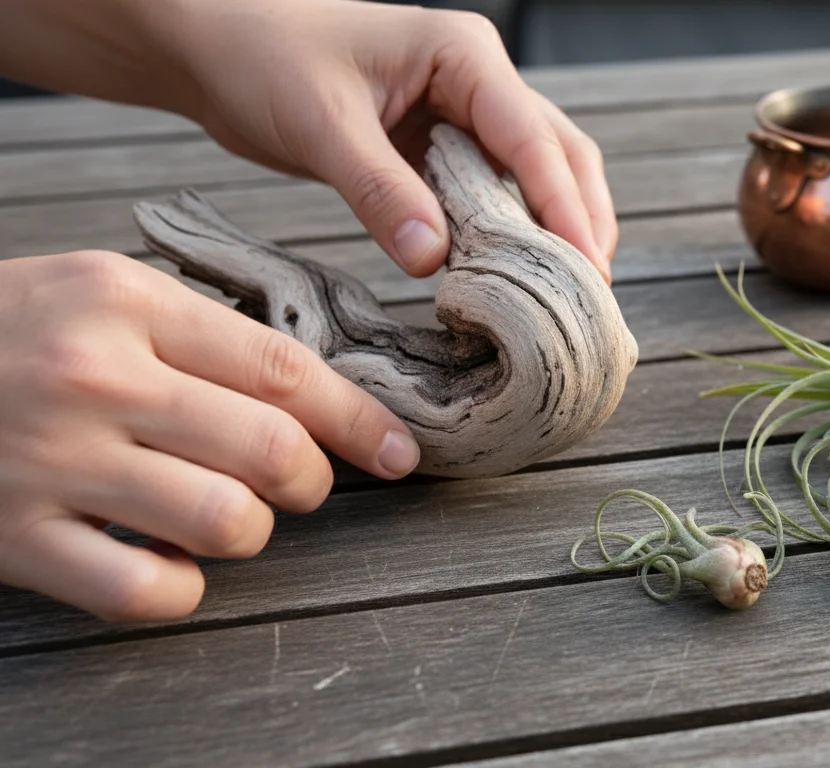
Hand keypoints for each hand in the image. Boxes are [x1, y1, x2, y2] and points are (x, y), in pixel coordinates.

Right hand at [0, 252, 419, 620]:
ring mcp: (50, 462)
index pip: (283, 370)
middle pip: (273, 449)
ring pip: (227, 523)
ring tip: (226, 514)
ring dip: (250, 531)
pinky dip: (182, 588)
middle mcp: (94, 378)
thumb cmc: (9, 333)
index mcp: (125, 304)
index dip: (360, 420)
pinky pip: (147, 590)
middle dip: (312, 480)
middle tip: (300, 482)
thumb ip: (202, 336)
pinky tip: (166, 560)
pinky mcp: (15, 538)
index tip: (400, 450)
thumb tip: (321, 398)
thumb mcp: (100, 294)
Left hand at [168, 0, 615, 281]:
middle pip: (560, 155)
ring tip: (570, 295)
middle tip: (593, 295)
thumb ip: (378, 190)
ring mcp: (465, 111)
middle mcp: (478, 79)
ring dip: (557, 229)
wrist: (213, 46)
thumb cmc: (260, 58)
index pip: (532, 139)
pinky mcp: (442, 144)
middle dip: (582, 222)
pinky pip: (494, 191)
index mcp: (463, 55)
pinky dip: (512, 232)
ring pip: (538, 173)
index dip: (562, 208)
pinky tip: (515, 276)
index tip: (584, 269)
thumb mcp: (319, 124)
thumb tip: (433, 259)